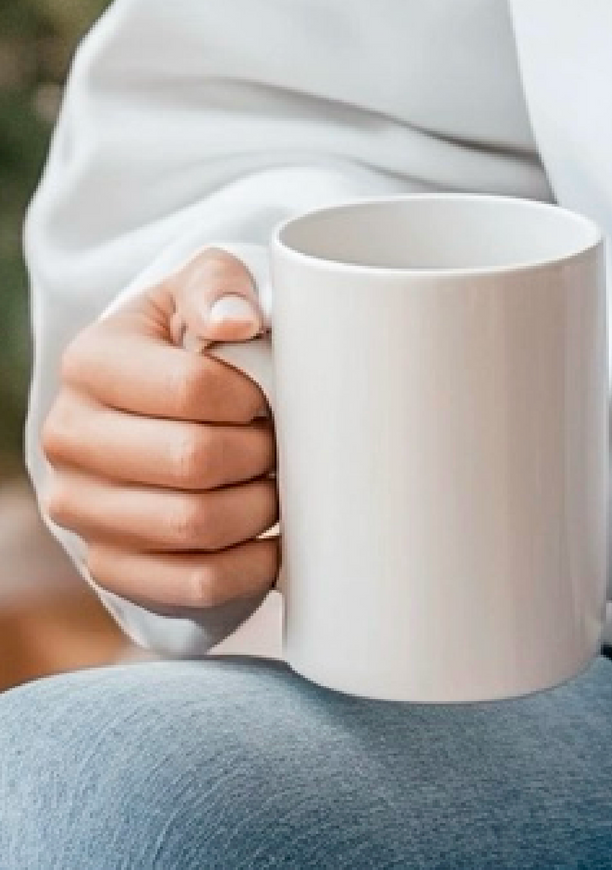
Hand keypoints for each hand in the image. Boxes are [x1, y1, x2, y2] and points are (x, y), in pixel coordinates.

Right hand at [39, 246, 278, 616]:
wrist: (169, 391)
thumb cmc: (198, 330)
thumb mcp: (206, 284)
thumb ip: (219, 285)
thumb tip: (239, 322)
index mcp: (91, 362)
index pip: (192, 388)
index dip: (253, 395)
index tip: (272, 391)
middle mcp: (69, 437)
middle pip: (194, 462)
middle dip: (261, 451)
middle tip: (283, 438)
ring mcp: (81, 507)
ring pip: (194, 527)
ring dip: (259, 507)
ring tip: (276, 479)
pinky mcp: (107, 563)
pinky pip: (188, 586)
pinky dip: (246, 568)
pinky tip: (272, 541)